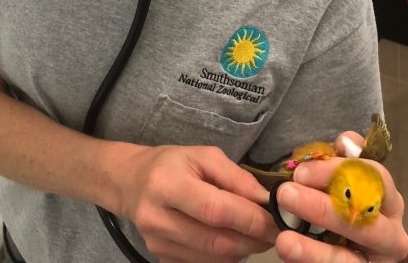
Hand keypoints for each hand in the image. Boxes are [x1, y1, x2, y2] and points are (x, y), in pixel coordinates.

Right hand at [118, 144, 278, 262]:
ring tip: (254, 234)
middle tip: (273, 232)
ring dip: (242, 250)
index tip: (276, 220)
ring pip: (213, 259)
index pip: (215, 209)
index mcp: (167, 183)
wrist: (131, 183)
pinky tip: (231, 239)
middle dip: (252, 240)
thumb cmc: (171, 164)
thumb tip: (266, 201)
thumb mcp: (202, 156)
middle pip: (216, 241)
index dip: (250, 219)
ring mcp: (157, 244)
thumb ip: (235, 177)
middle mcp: (158, 218)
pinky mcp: (160, 259)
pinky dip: (225, 257)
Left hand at [274, 157, 407, 262]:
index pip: (373, 179)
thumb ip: (344, 159)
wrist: (339, 239)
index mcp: (388, 200)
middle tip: (286, 194)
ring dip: (313, 250)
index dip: (338, 171)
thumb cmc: (343, 200)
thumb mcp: (344, 176)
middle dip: (322, 208)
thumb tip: (346, 141)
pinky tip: (288, 252)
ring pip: (347, 259)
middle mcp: (391, 232)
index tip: (301, 171)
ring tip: (284, 241)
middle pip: (362, 219)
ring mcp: (376, 261)